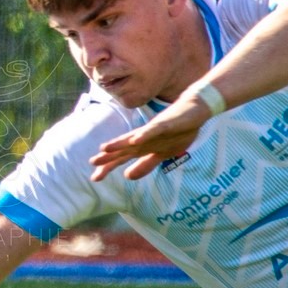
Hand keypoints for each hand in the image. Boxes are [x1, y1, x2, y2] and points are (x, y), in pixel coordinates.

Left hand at [89, 93, 209, 180]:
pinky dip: (144, 135)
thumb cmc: (177, 131)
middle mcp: (144, 138)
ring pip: (133, 138)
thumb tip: (127, 176)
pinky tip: (135, 140)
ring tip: (104, 148)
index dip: (109, 167)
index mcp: (143, 146)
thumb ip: (145, 164)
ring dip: (119, 143)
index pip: (122, 158)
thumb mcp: (161, 154)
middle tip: (92, 163)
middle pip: (123, 149)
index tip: (94, 178)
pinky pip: (153, 130)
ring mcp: (153, 131)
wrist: (194, 109)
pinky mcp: (164, 124)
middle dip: (108, 157)